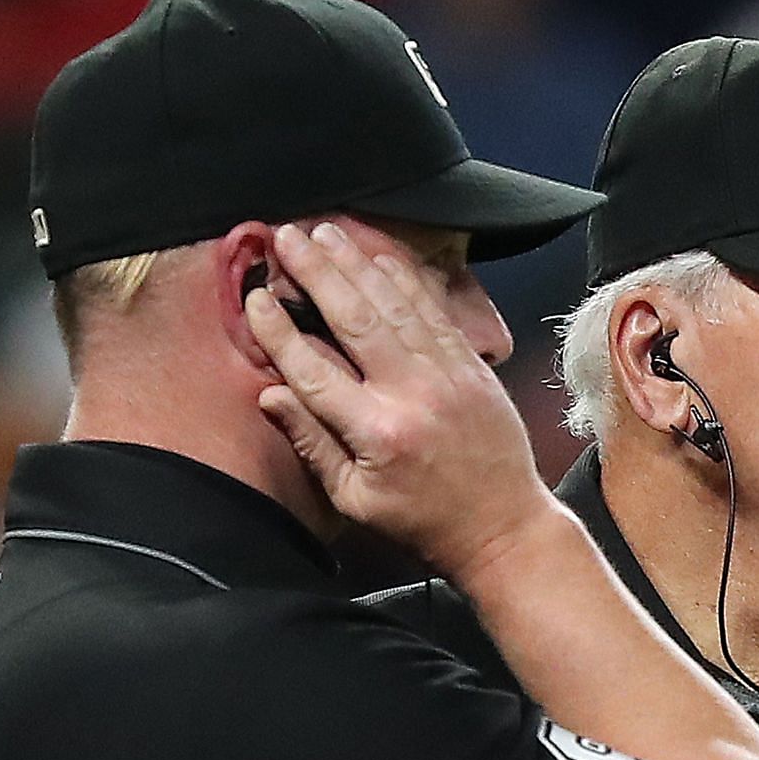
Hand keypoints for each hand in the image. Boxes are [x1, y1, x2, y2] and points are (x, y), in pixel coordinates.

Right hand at [246, 219, 557, 582]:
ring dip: (355, 262)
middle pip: (353, 317)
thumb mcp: (356, 500)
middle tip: (285, 237)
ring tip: (324, 232)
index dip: (279, 331)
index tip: (255, 299)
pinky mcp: (471, 365)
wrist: (503, 527)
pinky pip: (433, 309)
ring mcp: (447, 374)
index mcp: (377, 432)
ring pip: (393, 302)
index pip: (313, 369)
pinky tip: (379, 255)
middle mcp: (412, 393)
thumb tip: (271, 395)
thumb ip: (313, 444)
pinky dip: (404, 277)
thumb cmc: (424, 522)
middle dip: (315, 272)